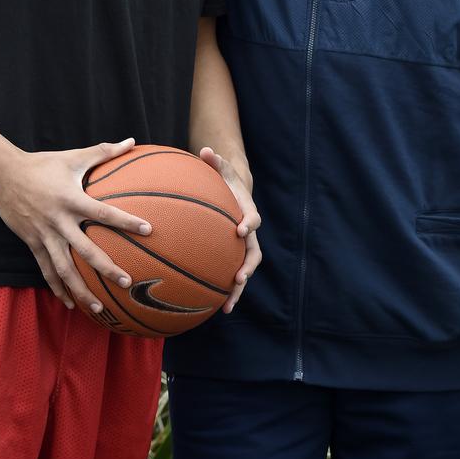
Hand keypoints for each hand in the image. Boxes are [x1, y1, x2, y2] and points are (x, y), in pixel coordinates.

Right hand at [0, 138, 151, 313]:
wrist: (3, 175)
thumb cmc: (43, 164)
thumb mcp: (73, 157)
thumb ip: (104, 151)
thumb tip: (131, 141)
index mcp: (71, 199)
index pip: (103, 213)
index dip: (126, 221)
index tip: (148, 230)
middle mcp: (59, 221)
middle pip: (85, 249)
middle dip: (106, 268)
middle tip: (126, 282)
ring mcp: (44, 235)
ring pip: (64, 269)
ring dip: (81, 289)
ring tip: (99, 308)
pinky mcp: (33, 244)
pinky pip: (46, 270)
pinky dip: (58, 288)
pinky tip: (70, 304)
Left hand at [199, 146, 261, 312]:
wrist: (234, 194)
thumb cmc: (225, 181)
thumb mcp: (222, 169)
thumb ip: (215, 161)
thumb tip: (205, 149)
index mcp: (247, 212)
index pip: (252, 219)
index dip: (249, 224)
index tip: (241, 230)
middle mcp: (248, 233)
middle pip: (254, 253)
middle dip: (247, 267)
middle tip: (238, 278)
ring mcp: (242, 247)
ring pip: (245, 271)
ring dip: (238, 290)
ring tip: (227, 307)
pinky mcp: (232, 257)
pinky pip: (230, 276)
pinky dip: (225, 293)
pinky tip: (213, 308)